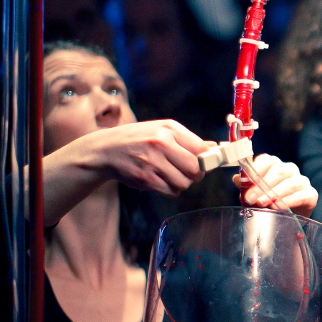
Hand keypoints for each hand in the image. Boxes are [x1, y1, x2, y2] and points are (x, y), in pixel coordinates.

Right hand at [79, 120, 207, 196]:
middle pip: (196, 169)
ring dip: (182, 183)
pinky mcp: (145, 178)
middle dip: (197, 174)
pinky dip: (171, 190)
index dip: (209, 159)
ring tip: (172, 175)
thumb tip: (214, 147)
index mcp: (169, 129)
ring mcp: (152, 162)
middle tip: (190, 172)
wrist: (106, 150)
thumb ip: (188, 140)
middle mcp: (161, 143)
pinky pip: (171, 191)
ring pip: (184, 183)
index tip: (207, 163)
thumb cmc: (139, 139)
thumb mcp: (162, 131)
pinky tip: (163, 181)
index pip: (201, 148)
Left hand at [234, 153, 317, 217]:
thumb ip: (247, 186)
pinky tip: (279, 208)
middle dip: (262, 185)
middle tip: (250, 198)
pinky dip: (289, 202)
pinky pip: (301, 196)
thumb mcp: (255, 194)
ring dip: (275, 194)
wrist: (287, 220)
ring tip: (262, 203)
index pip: (266, 160)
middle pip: (278, 171)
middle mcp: (289, 170)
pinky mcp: (311, 194)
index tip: (245, 182)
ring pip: (290, 183)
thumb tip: (238, 179)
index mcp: (274, 165)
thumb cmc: (269, 203)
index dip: (255, 170)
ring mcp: (302, 181)